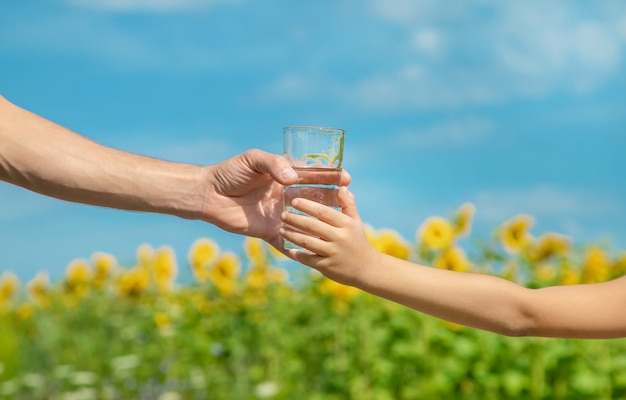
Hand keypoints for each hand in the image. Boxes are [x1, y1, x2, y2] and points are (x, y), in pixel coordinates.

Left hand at [201, 149, 350, 254]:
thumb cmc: (230, 173)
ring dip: (320, 226)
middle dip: (332, 203)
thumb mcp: (253, 160)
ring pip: (305, 222)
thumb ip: (274, 165)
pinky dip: (300, 248)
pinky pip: (288, 242)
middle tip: (348, 204)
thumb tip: (292, 179)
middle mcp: (286, 196)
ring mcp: (279, 215)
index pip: (313, 177)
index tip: (346, 178)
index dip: (330, 177)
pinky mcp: (270, 232)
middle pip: (314, 200)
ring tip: (339, 229)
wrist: (209, 195)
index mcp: (284, 177)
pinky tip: (318, 253)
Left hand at [280, 186, 380, 285]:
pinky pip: (307, 259)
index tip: (294, 201)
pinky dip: (297, 254)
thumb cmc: (359, 242)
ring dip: (291, 235)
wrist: (368, 270)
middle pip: (312, 225)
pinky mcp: (327, 267)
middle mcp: (339, 237)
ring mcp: (333, 253)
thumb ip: (348, 205)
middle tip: (283, 214)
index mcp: (346, 224)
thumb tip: (342, 187)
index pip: (323, 211)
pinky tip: (288, 249)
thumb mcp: (356, 222)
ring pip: (307, 242)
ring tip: (281, 230)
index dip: (307, 205)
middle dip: (294, 219)